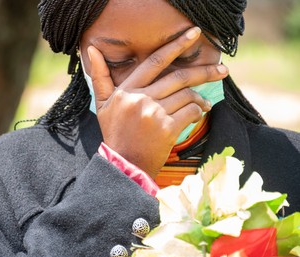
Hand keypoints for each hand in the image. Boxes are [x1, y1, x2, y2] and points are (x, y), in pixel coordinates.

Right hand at [88, 27, 228, 177]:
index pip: (155, 61)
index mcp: (127, 90)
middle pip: (179, 77)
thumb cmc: (115, 133)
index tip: (194, 34)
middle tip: (222, 70)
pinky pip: (191, 112)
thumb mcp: (102, 105)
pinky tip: (197, 115)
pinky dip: (198, 112)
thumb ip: (100, 77)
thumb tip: (92, 49)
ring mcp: (154, 113)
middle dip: (204, 72)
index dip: (176, 45)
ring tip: (204, 104)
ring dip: (200, 99)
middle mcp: (141, 98)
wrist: (123, 164)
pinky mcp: (167, 128)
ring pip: (187, 96)